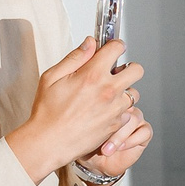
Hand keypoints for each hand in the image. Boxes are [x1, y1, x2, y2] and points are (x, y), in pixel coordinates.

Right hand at [9, 36, 142, 181]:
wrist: (49, 142)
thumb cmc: (47, 112)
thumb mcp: (52, 77)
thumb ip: (75, 58)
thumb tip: (90, 43)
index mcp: (92, 75)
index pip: (117, 48)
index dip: (115, 45)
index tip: (113, 48)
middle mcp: (108, 90)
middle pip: (136, 70)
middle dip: (128, 67)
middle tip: (116, 72)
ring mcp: (115, 109)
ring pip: (134, 93)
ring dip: (124, 91)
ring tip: (107, 95)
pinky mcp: (117, 124)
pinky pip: (128, 112)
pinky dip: (120, 110)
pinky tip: (104, 112)